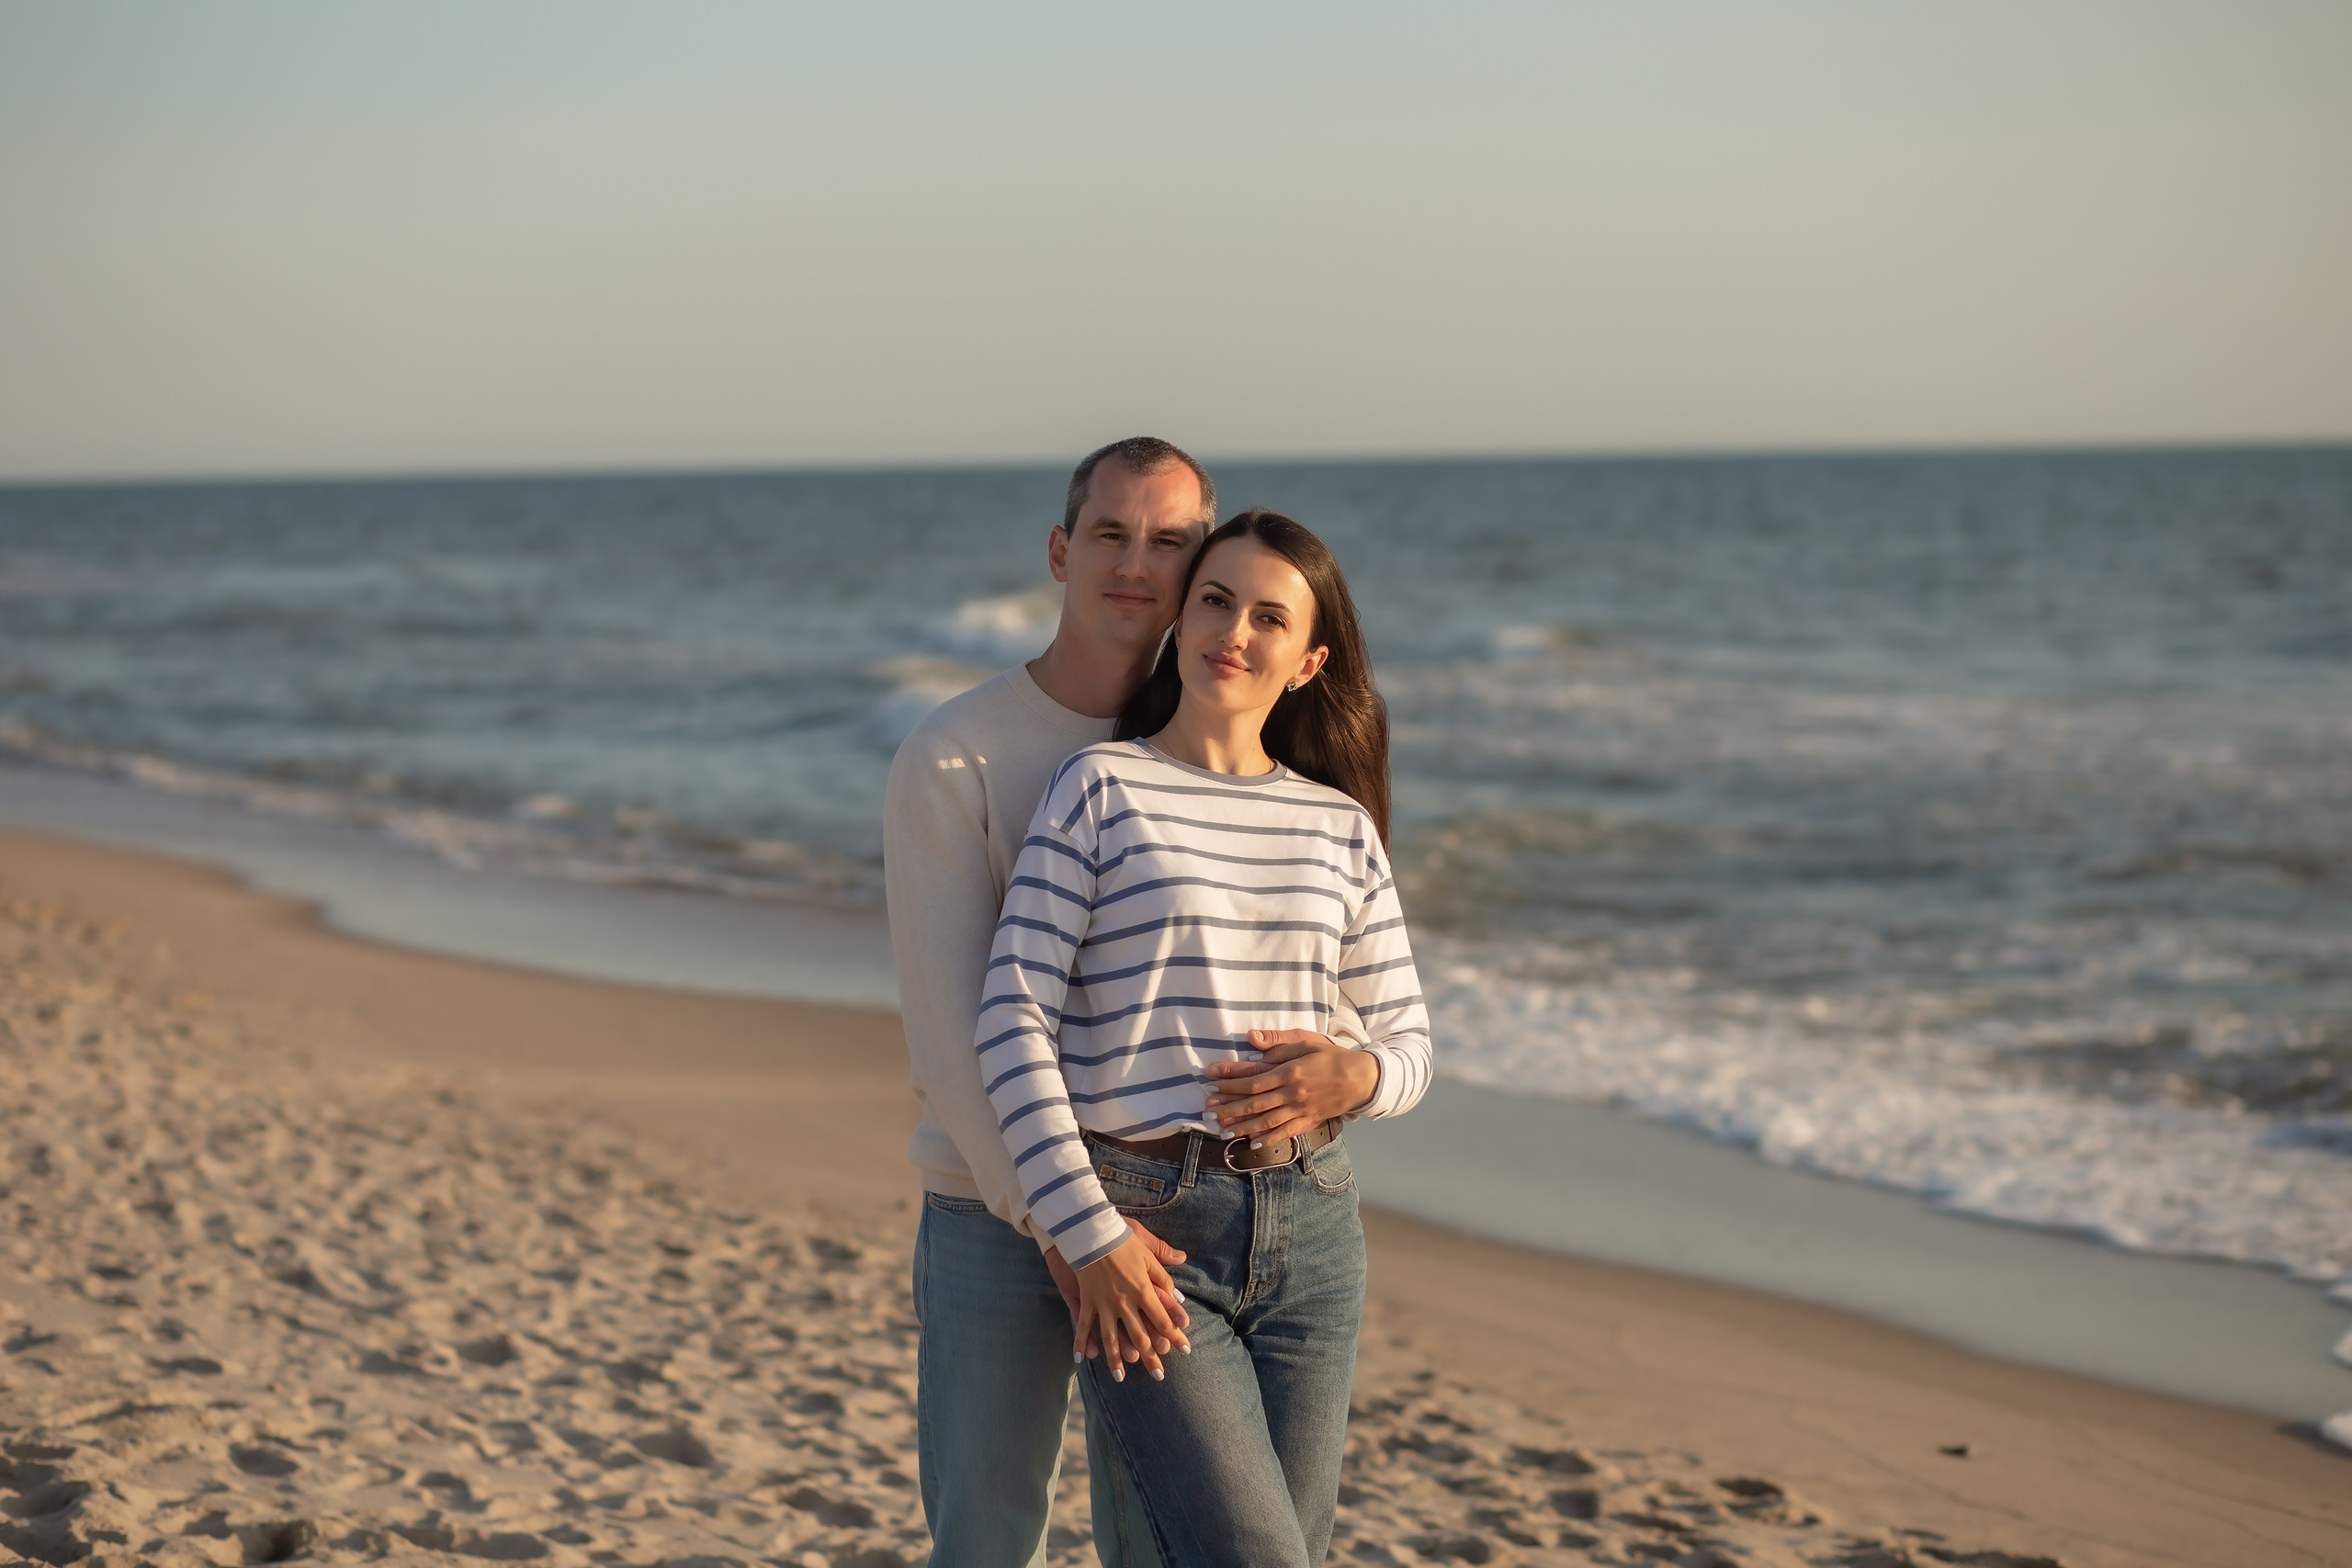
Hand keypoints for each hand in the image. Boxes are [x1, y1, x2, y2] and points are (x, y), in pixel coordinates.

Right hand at [1075, 1233, 1190, 1381]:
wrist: (1090, 1231)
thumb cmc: (1121, 1239)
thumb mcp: (1147, 1253)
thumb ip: (1164, 1274)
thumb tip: (1181, 1288)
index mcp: (1143, 1290)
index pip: (1163, 1320)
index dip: (1175, 1337)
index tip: (1185, 1351)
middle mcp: (1124, 1302)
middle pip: (1140, 1336)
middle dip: (1151, 1357)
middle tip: (1159, 1376)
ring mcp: (1103, 1304)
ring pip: (1111, 1338)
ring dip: (1116, 1359)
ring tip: (1120, 1377)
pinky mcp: (1086, 1301)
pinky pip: (1083, 1326)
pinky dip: (1082, 1343)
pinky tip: (1082, 1360)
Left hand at [1204, 1029, 1379, 1144]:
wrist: (1361, 1078)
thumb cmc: (1331, 1057)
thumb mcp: (1306, 1042)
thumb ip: (1278, 1043)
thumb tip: (1252, 1038)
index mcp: (1290, 1072)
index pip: (1254, 1081)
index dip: (1230, 1084)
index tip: (1212, 1084)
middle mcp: (1292, 1094)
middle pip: (1255, 1104)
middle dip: (1229, 1108)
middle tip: (1208, 1111)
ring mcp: (1300, 1110)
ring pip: (1266, 1122)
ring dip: (1242, 1126)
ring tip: (1222, 1129)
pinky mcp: (1308, 1120)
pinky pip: (1286, 1132)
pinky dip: (1269, 1139)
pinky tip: (1253, 1143)